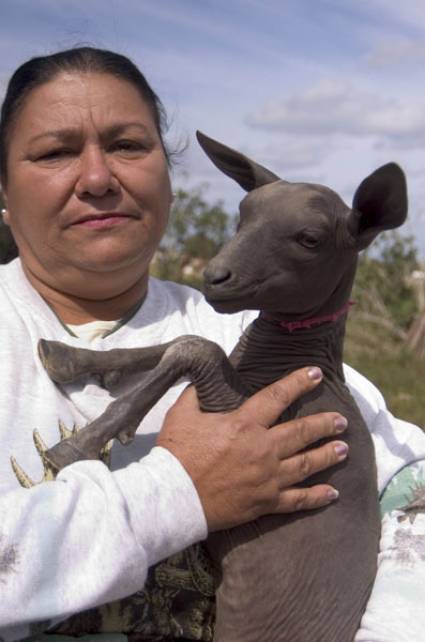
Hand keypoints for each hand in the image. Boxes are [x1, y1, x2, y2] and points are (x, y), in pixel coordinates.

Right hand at [157, 367, 347, 530]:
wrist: (173, 497)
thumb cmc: (176, 454)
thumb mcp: (181, 413)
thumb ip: (196, 394)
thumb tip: (203, 379)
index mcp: (244, 424)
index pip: (277, 396)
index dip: (298, 382)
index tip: (316, 373)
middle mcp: (263, 449)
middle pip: (302, 432)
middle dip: (325, 424)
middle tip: (341, 420)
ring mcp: (267, 478)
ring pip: (306, 464)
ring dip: (328, 455)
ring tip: (344, 449)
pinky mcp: (265, 503)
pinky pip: (297, 500)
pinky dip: (317, 497)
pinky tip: (333, 493)